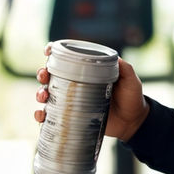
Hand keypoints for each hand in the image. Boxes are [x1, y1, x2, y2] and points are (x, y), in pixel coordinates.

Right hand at [34, 46, 149, 141]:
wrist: (133, 122)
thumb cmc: (132, 98)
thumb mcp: (131, 81)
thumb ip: (125, 69)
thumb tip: (117, 58)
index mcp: (87, 71)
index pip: (67, 59)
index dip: (54, 52)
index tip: (48, 51)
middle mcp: (76, 84)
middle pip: (52, 75)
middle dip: (42, 73)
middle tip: (44, 77)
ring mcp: (72, 101)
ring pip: (48, 94)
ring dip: (40, 93)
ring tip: (44, 96)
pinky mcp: (71, 117)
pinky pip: (51, 116)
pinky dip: (42, 115)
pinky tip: (42, 115)